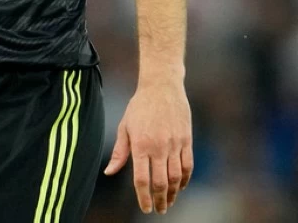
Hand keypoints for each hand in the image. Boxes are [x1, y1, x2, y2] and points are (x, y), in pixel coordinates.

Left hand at [103, 81, 192, 213]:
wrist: (161, 87)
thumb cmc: (139, 107)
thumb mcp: (124, 126)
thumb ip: (119, 152)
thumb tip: (109, 172)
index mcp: (140, 144)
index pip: (142, 179)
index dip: (144, 197)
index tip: (146, 208)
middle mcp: (158, 146)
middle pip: (161, 182)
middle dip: (160, 200)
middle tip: (160, 209)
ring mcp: (175, 143)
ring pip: (176, 177)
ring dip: (173, 193)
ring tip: (169, 202)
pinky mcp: (186, 140)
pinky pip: (188, 165)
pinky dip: (185, 179)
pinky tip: (180, 186)